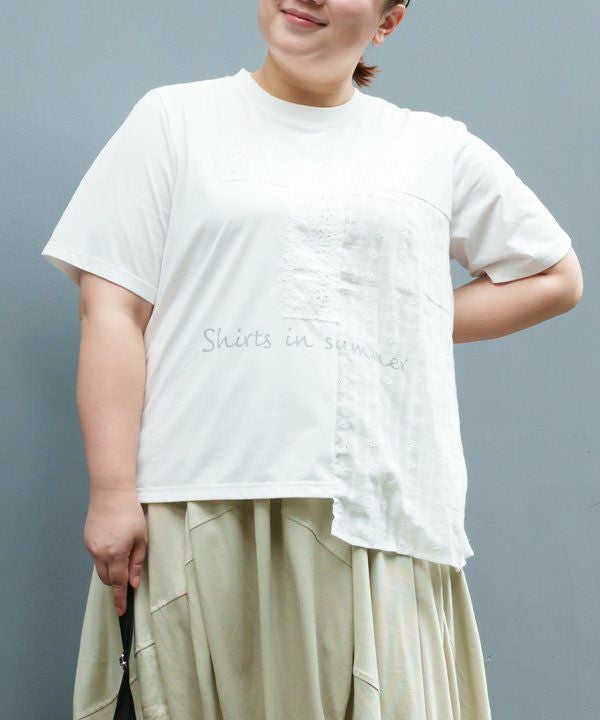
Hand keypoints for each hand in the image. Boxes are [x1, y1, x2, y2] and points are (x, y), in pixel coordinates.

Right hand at [83, 489, 147, 616]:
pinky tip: (114, 541)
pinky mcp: (86, 540)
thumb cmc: (130, 513)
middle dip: (118, 581)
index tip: (120, 612)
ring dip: (111, 568)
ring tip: (123, 550)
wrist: (110, 493)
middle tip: (129, 571)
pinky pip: (96, 556)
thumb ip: (137, 562)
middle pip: (108, 579)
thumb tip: (133, 582)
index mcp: (115, 554)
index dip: (120, 599)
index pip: (118, 584)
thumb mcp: (141, 538)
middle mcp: (99, 553)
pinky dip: (105, 556)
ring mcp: (91, 547)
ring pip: (101, 568)